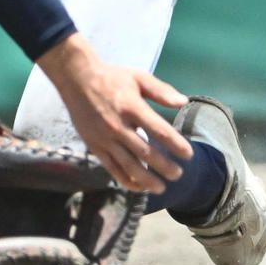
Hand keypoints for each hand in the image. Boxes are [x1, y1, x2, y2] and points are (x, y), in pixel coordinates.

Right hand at [37, 33, 192, 192]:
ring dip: (147, 180)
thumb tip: (183, 102)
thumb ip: (161, 91)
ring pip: (129, 166)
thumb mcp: (138, 77)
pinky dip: (126, 180)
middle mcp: (118, 125)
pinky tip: (139, 187)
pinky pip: (112, 169)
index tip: (188, 155)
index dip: (176, 145)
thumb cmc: (112, 77)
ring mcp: (105, 138)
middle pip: (146, 153)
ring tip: (161, 187)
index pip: (159, 131)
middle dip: (165, 167)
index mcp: (132, 107)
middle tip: (178, 174)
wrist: (77, 79)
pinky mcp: (94, 147)